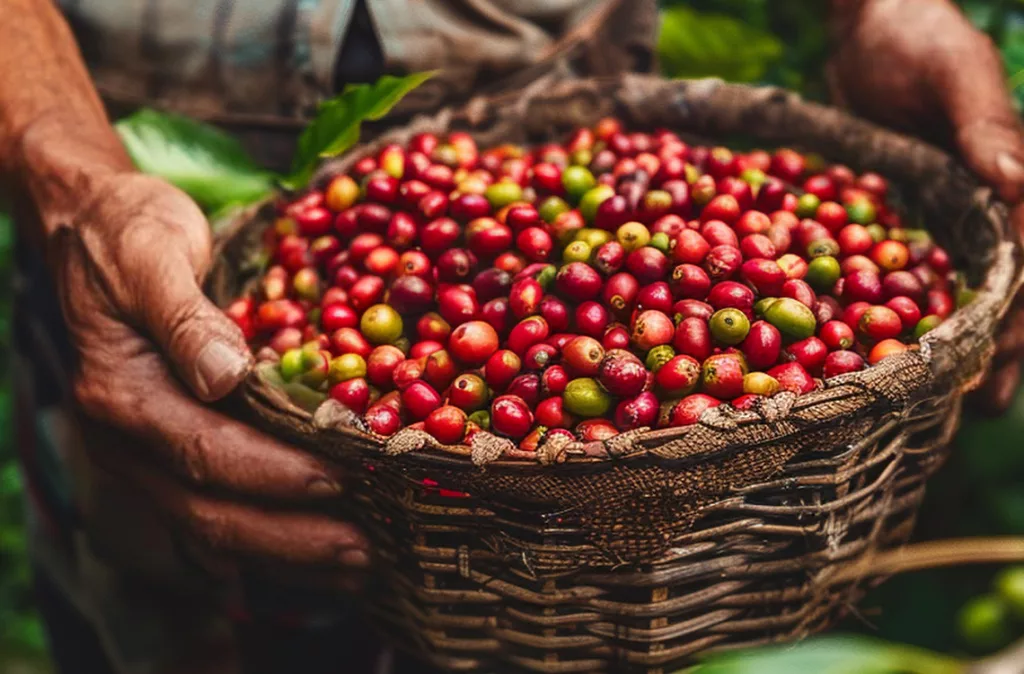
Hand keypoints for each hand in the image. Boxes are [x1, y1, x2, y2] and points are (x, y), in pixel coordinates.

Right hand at [52, 172, 368, 586]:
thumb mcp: (154, 252)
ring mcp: (141, 453)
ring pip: (210, 525)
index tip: (341, 482)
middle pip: (208, 510)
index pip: (204, 451)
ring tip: (356, 565)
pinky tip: (314, 550)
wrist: (89, 226)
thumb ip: (186, 316)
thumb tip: (224, 375)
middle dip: (290, 536)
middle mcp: (125, 438)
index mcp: (121, 392)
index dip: (274, 473)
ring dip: (285, 551)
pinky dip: (265, 538)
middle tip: (365, 550)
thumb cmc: (128, 232)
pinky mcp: (163, 452)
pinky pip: (210, 511)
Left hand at [828, 0, 1023, 411]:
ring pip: (968, 285)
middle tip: (986, 404)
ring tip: (957, 400)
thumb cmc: (916, 36)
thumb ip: (984, 125)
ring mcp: (951, 208)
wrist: (868, 27)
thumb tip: (1022, 187)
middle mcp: (991, 199)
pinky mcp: (911, 210)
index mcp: (1015, 174)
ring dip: (967, 339)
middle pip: (1009, 282)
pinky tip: (902, 347)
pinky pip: (919, 268)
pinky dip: (917, 308)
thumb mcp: (953, 70)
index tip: (1004, 357)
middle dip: (1004, 344)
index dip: (1021, 309)